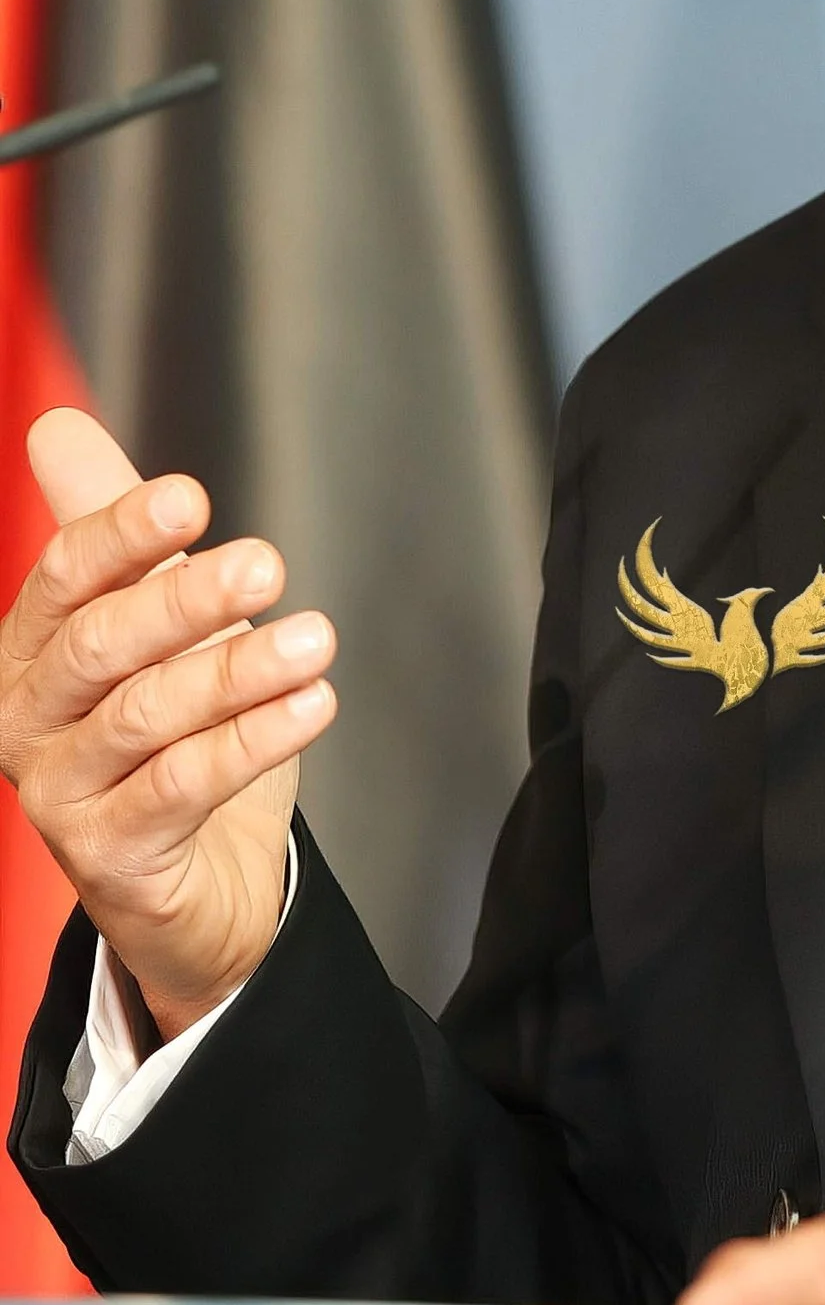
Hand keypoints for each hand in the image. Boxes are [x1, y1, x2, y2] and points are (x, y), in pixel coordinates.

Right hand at [0, 410, 334, 1038]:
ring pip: (145, 716)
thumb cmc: (169, 733)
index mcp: (29, 651)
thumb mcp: (150, 620)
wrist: (196, 879)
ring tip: (314, 641)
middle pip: (99, 644)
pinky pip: (180, 787)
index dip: (121, 533)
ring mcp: (58, 795)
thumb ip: (108, 529)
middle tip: (268, 564)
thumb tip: (54, 425)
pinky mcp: (107, 857)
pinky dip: (252, 741)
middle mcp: (26, 721)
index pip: (63, 577)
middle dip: (184, 599)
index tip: (193, 498)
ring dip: (236, 672)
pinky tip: (312, 704)